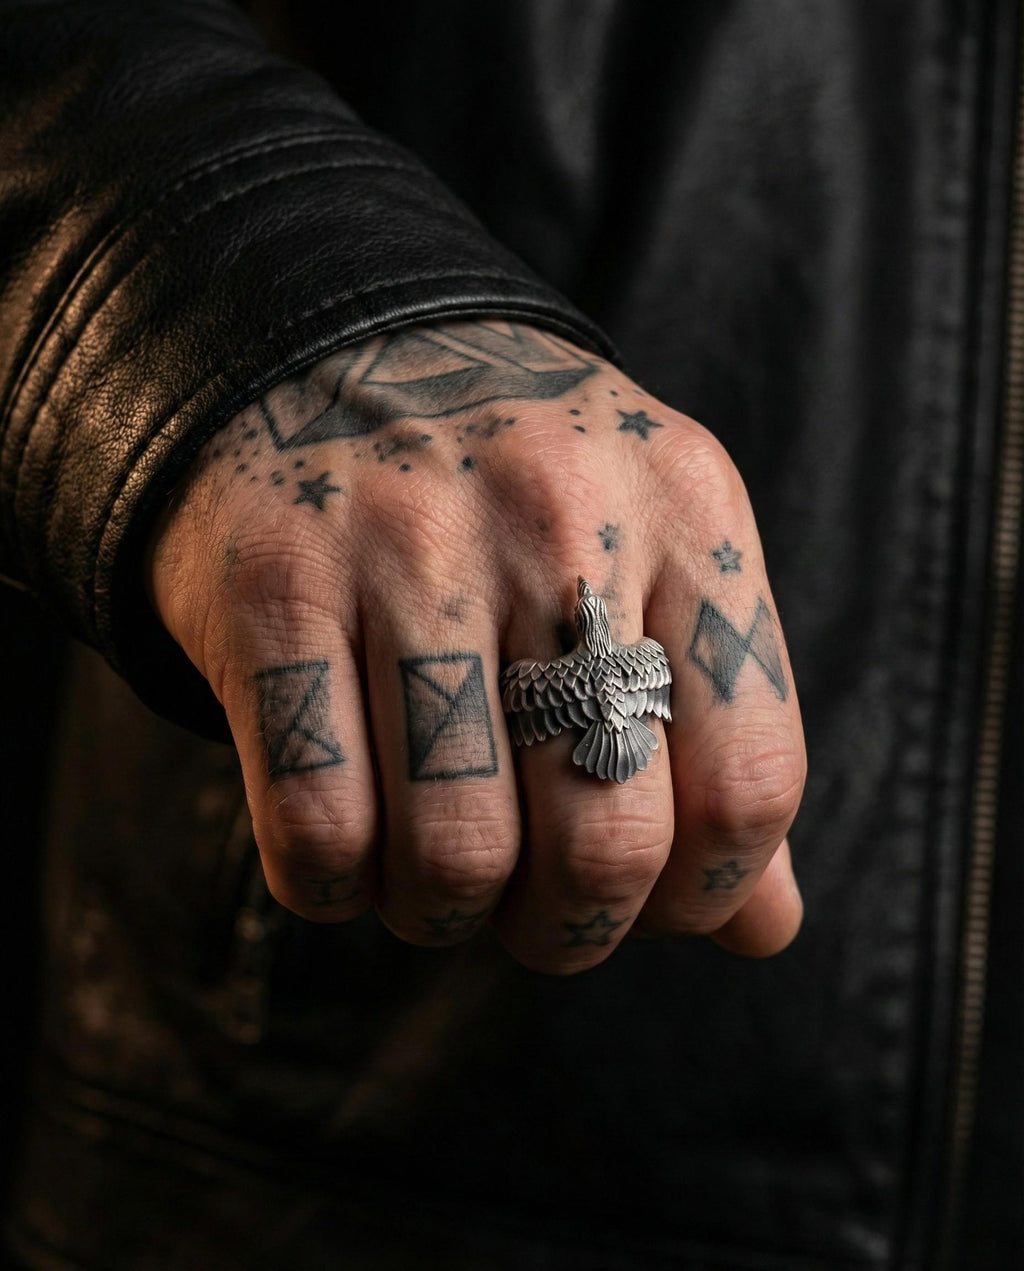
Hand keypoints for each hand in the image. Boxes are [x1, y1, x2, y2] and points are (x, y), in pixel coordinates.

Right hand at [150, 320, 805, 972]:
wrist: (330, 356)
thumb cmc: (514, 496)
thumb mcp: (653, 558)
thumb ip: (719, 734)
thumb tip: (764, 926)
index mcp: (686, 510)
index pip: (750, 783)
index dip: (704, 895)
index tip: (647, 899)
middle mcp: (558, 518)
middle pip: (606, 843)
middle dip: (568, 931)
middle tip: (532, 911)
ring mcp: (408, 546)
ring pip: (456, 854)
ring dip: (446, 913)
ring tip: (437, 877)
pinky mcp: (276, 588)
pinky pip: (318, 826)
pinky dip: (335, 885)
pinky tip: (349, 848)